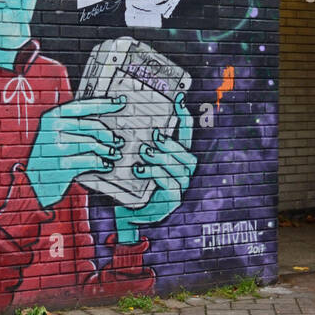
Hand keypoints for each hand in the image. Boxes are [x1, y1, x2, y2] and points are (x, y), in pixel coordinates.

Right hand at [27, 96, 126, 207]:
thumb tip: (107, 123)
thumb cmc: (48, 155)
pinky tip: (106, 164)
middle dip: (108, 135)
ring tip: (113, 154)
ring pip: (92, 143)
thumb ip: (76, 124)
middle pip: (91, 126)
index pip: (84, 105)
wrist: (31, 182)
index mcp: (52, 116)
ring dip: (107, 150)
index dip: (105, 103)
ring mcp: (57, 146)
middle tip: (117, 141)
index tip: (120, 102)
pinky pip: (90, 160)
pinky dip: (102, 163)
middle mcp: (53, 128)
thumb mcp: (56, 134)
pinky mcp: (62, 164)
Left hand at [114, 93, 194, 241]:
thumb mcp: (133, 160)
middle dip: (171, 145)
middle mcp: (183, 173)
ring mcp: (180, 187)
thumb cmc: (130, 185)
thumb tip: (127, 121)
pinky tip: (139, 169)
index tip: (179, 100)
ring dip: (162, 158)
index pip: (186, 135)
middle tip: (154, 136)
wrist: (127, 214)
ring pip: (180, 169)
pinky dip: (155, 174)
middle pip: (187, 156)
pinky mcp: (172, 200)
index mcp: (176, 159)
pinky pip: (169, 184)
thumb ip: (136, 144)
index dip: (184, 118)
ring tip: (144, 152)